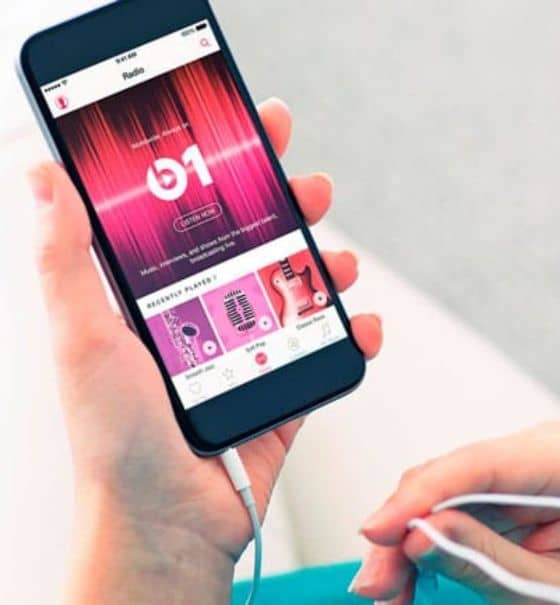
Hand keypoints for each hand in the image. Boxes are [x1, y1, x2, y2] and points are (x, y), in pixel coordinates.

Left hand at [28, 98, 382, 604]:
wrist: (166, 521)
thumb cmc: (114, 439)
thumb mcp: (81, 335)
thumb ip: (65, 256)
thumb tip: (43, 175)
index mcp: (154, 295)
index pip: (190, 214)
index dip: (221, 166)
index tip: (243, 126)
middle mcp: (203, 314)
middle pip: (254, 241)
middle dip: (287, 206)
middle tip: (307, 185)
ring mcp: (248, 348)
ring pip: (296, 288)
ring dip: (326, 266)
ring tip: (339, 262)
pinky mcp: (283, 384)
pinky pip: (324, 348)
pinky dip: (351, 334)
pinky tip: (360, 323)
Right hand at [352, 423, 559, 604]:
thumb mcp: (547, 590)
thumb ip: (483, 560)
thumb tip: (418, 535)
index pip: (486, 464)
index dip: (425, 493)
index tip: (380, 529)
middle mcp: (545, 448)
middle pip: (453, 474)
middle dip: (405, 527)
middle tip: (375, 582)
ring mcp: (519, 459)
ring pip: (439, 487)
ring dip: (405, 538)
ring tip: (386, 590)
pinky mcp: (499, 477)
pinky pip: (446, 499)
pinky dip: (420, 537)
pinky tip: (403, 574)